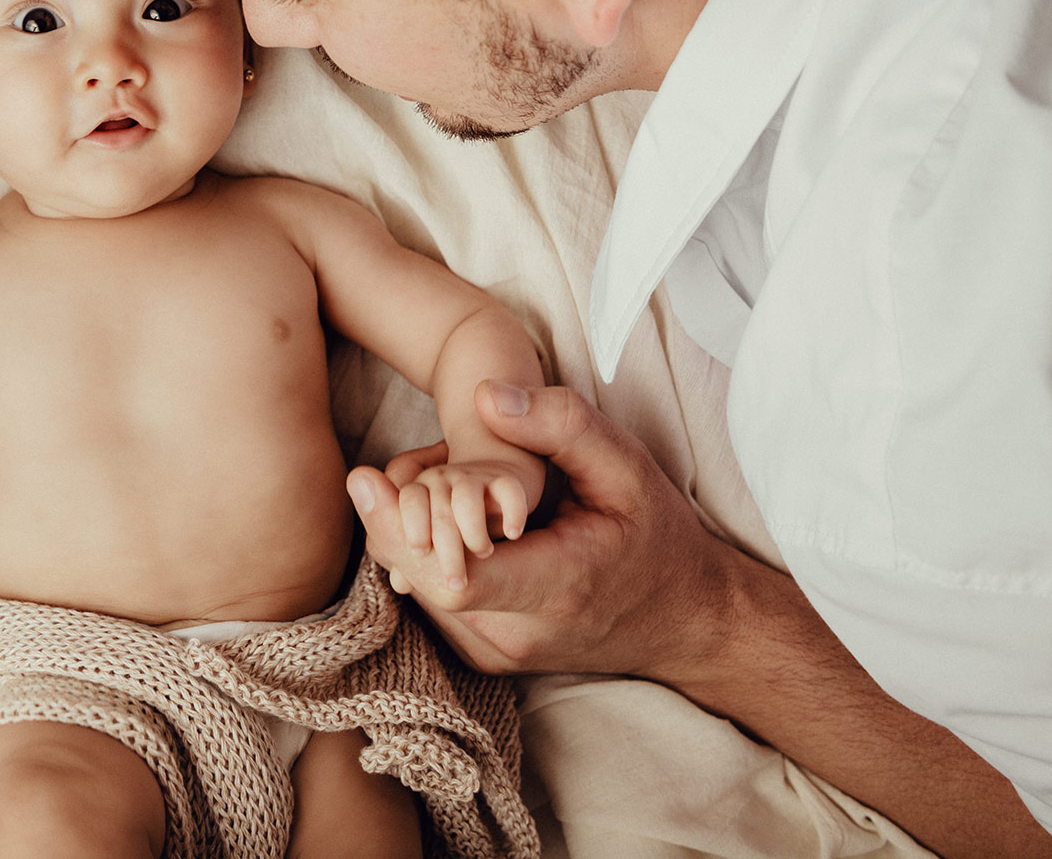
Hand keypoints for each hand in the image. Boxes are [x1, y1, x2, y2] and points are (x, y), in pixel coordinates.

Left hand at [347, 381, 738, 682]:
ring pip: (420, 592)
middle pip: (424, 580)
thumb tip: (485, 395)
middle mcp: (520, 634)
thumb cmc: (657, 534)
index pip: (458, 578)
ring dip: (408, 540)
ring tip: (420, 493)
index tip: (366, 479)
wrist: (684, 619)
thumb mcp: (626, 465)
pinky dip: (424, 561)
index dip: (403, 529)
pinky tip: (438, 527)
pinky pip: (434, 603)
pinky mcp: (487, 655)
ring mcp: (501, 654)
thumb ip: (560, 425)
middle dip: (394, 522)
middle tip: (372, 475)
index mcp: (558, 587)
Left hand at [394, 457, 537, 590]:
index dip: (412, 526)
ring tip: (483, 554)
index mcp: (418, 491)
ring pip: (467, 498)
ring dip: (474, 532)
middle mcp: (442, 480)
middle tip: (456, 584)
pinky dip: (512, 513)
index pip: (410, 500)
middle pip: (440, 511)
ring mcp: (473, 477)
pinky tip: (512, 535)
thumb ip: (409, 556)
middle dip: (447, 552)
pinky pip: (508, 490)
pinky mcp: (505, 479)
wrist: (493, 490)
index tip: (419, 554)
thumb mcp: (429, 536)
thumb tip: (398, 584)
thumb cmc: (451, 520)